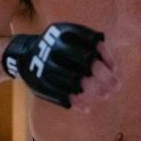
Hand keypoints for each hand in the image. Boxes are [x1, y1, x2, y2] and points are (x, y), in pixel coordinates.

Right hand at [2, 22, 119, 109]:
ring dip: (94, 89)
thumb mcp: (70, 36)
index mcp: (66, 32)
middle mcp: (57, 46)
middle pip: (87, 61)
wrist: (24, 55)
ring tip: (106, 96)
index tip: (115, 69)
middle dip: (104, 76)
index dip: (107, 58)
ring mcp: (48, 64)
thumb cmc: (58, 46)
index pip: (93, 44)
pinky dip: (76, 102)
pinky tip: (87, 108)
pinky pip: (62, 94)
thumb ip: (91, 46)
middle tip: (116, 86)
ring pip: (76, 79)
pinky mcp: (41, 81)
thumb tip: (114, 68)